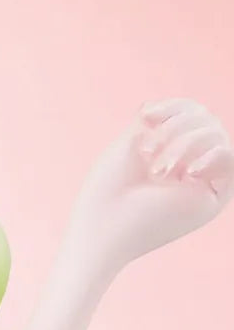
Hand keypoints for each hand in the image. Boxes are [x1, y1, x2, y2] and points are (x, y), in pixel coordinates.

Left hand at [64, 99, 233, 276]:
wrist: (107, 223)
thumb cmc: (110, 186)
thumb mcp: (134, 140)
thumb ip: (161, 120)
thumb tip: (172, 105)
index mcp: (173, 148)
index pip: (191, 112)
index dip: (173, 106)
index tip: (144, 115)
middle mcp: (192, 162)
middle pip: (206, 119)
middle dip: (174, 127)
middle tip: (145, 152)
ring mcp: (205, 178)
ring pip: (217, 134)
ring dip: (183, 143)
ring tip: (157, 170)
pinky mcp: (216, 196)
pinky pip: (231, 157)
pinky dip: (211, 155)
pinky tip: (187, 172)